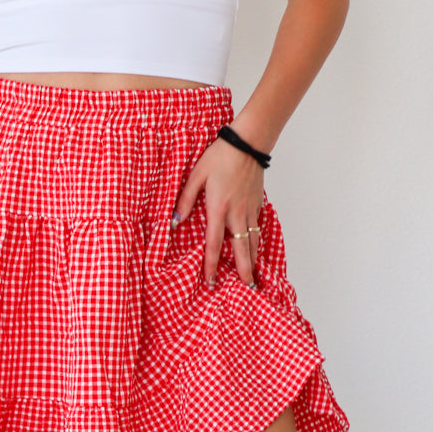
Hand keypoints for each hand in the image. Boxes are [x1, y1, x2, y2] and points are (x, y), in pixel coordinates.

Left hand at [170, 137, 264, 289]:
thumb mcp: (196, 176)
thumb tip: (174, 221)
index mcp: (218, 209)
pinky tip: (256, 250)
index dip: (211, 265)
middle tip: (246, 288)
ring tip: (252, 276)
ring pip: (253, 242)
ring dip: (252, 260)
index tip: (211, 281)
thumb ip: (185, 200)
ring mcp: (250, 210)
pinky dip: (257, 243)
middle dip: (243, 271)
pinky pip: (257, 229)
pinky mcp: (257, 204)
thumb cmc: (220, 156)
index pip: (213, 244)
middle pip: (241, 250)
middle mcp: (236, 214)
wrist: (247, 143)